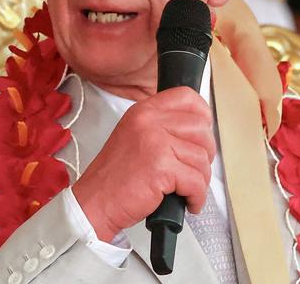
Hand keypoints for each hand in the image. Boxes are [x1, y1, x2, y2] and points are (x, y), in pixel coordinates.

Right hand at [72, 86, 214, 241]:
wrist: (94, 203)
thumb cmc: (115, 177)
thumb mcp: (135, 137)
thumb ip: (162, 127)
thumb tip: (199, 131)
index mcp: (144, 111)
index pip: (186, 97)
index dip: (203, 115)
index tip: (203, 134)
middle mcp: (149, 121)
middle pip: (201, 129)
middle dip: (205, 154)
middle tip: (194, 170)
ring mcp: (155, 142)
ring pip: (201, 158)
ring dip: (200, 180)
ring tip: (186, 190)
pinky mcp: (161, 167)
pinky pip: (197, 182)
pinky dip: (197, 197)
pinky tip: (188, 202)